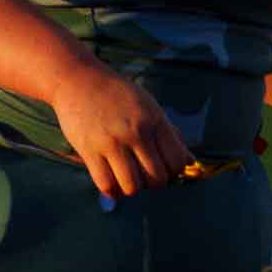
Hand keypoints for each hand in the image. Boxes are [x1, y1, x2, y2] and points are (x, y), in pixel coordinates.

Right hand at [49, 62, 195, 198]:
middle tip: (147, 176)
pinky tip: (113, 182)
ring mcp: (112, 142)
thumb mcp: (150, 106)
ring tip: (130, 180)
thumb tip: (191, 161)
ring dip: (133, 189)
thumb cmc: (119, 96)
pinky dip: (112, 191)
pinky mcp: (89, 150)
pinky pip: (106, 185)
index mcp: (156, 120)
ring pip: (132, 186)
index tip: (167, 169)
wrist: (79, 80)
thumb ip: (170, 133)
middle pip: (157, 177)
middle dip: (155, 183)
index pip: (178, 161)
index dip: (176, 172)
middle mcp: (137, 132)